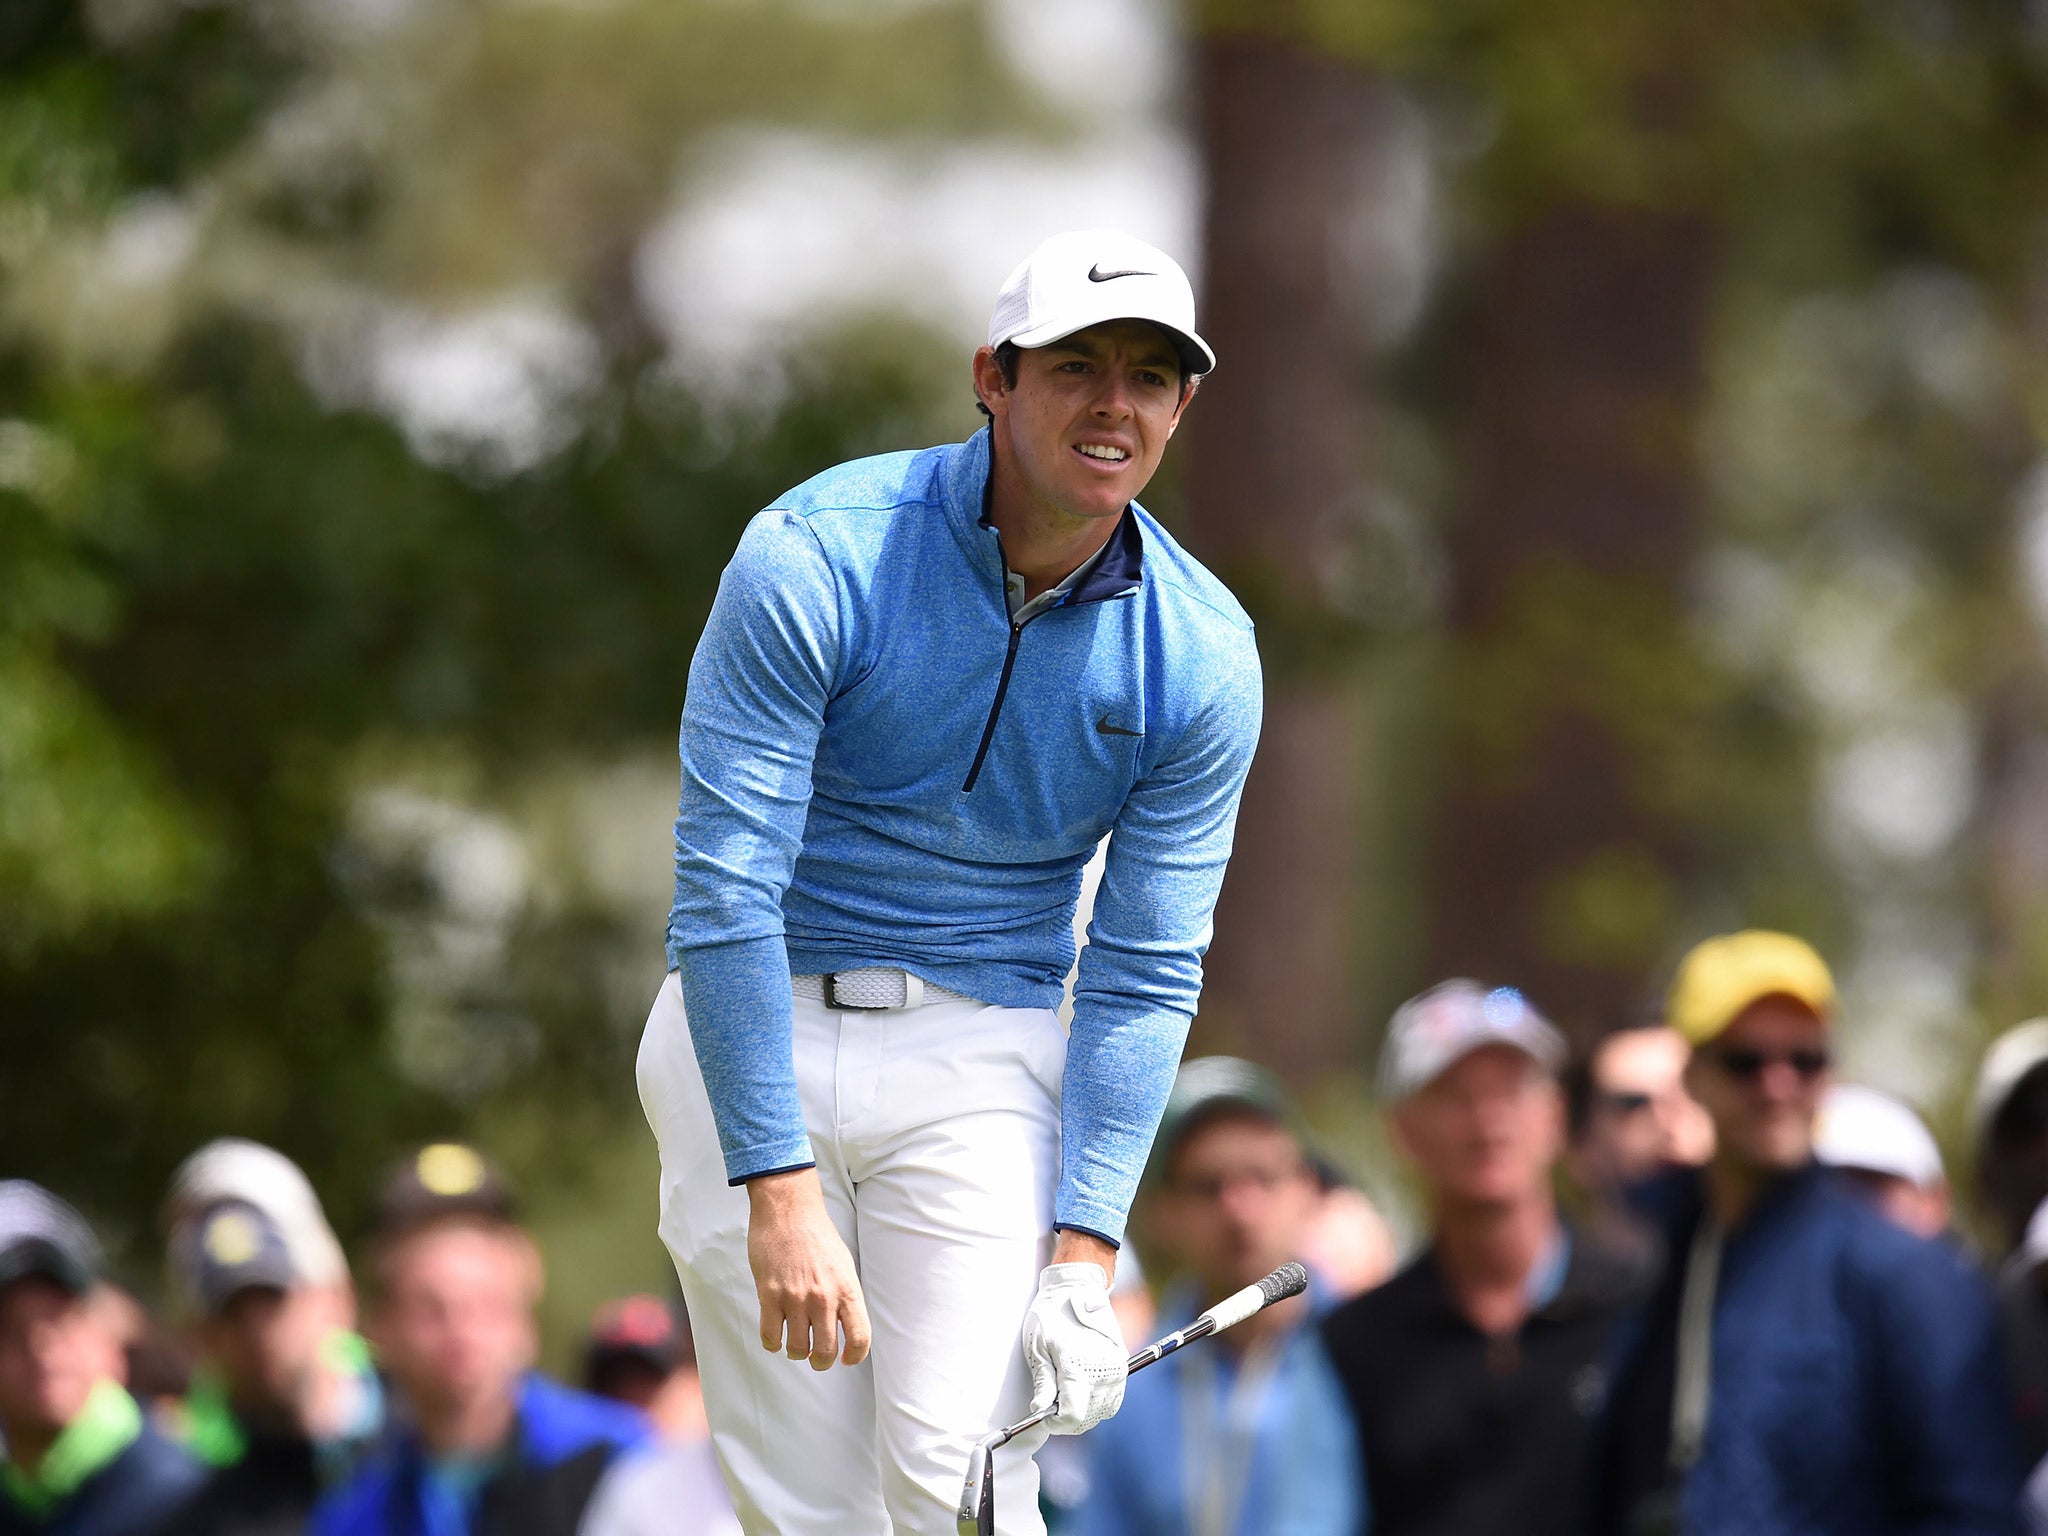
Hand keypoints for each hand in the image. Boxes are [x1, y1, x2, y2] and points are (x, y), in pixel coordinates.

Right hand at [746, 1169, 870, 1370]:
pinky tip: (775, 1335)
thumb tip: (845, 1325)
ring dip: (795, 1352)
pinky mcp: (770, 1295)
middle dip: (820, 1361)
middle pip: (825, 1352)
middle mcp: (823, 1298)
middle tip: (815, 1357)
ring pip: (796, 1349)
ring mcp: (795, 1298)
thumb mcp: (844, 1264)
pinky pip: (770, 1336)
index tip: (846, 1360)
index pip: (860, 1338)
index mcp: (847, 1290)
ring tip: (794, 1343)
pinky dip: (773, 1343)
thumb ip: (846, 1296)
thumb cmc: (817, 1235)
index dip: (855, 1356)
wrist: (789, 1211)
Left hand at [1021, 1260, 1126, 1433]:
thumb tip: (1040, 1410)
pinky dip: (1097, 1404)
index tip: (1042, 1414)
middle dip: (1066, 1419)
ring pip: (1101, 1413)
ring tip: (1065, 1394)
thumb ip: (1042, 1382)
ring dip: (1083, 1412)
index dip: (1054, 1422)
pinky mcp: (1122, 1368)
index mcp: (1079, 1367)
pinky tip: (1082, 1391)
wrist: (1077, 1290)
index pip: (1072, 1415)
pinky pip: (1112, 1401)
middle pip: (1087, 1418)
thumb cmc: (1053, 1315)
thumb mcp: (1037, 1347)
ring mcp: (1116, 1371)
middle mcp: (1103, 1372)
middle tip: (1050, 1403)